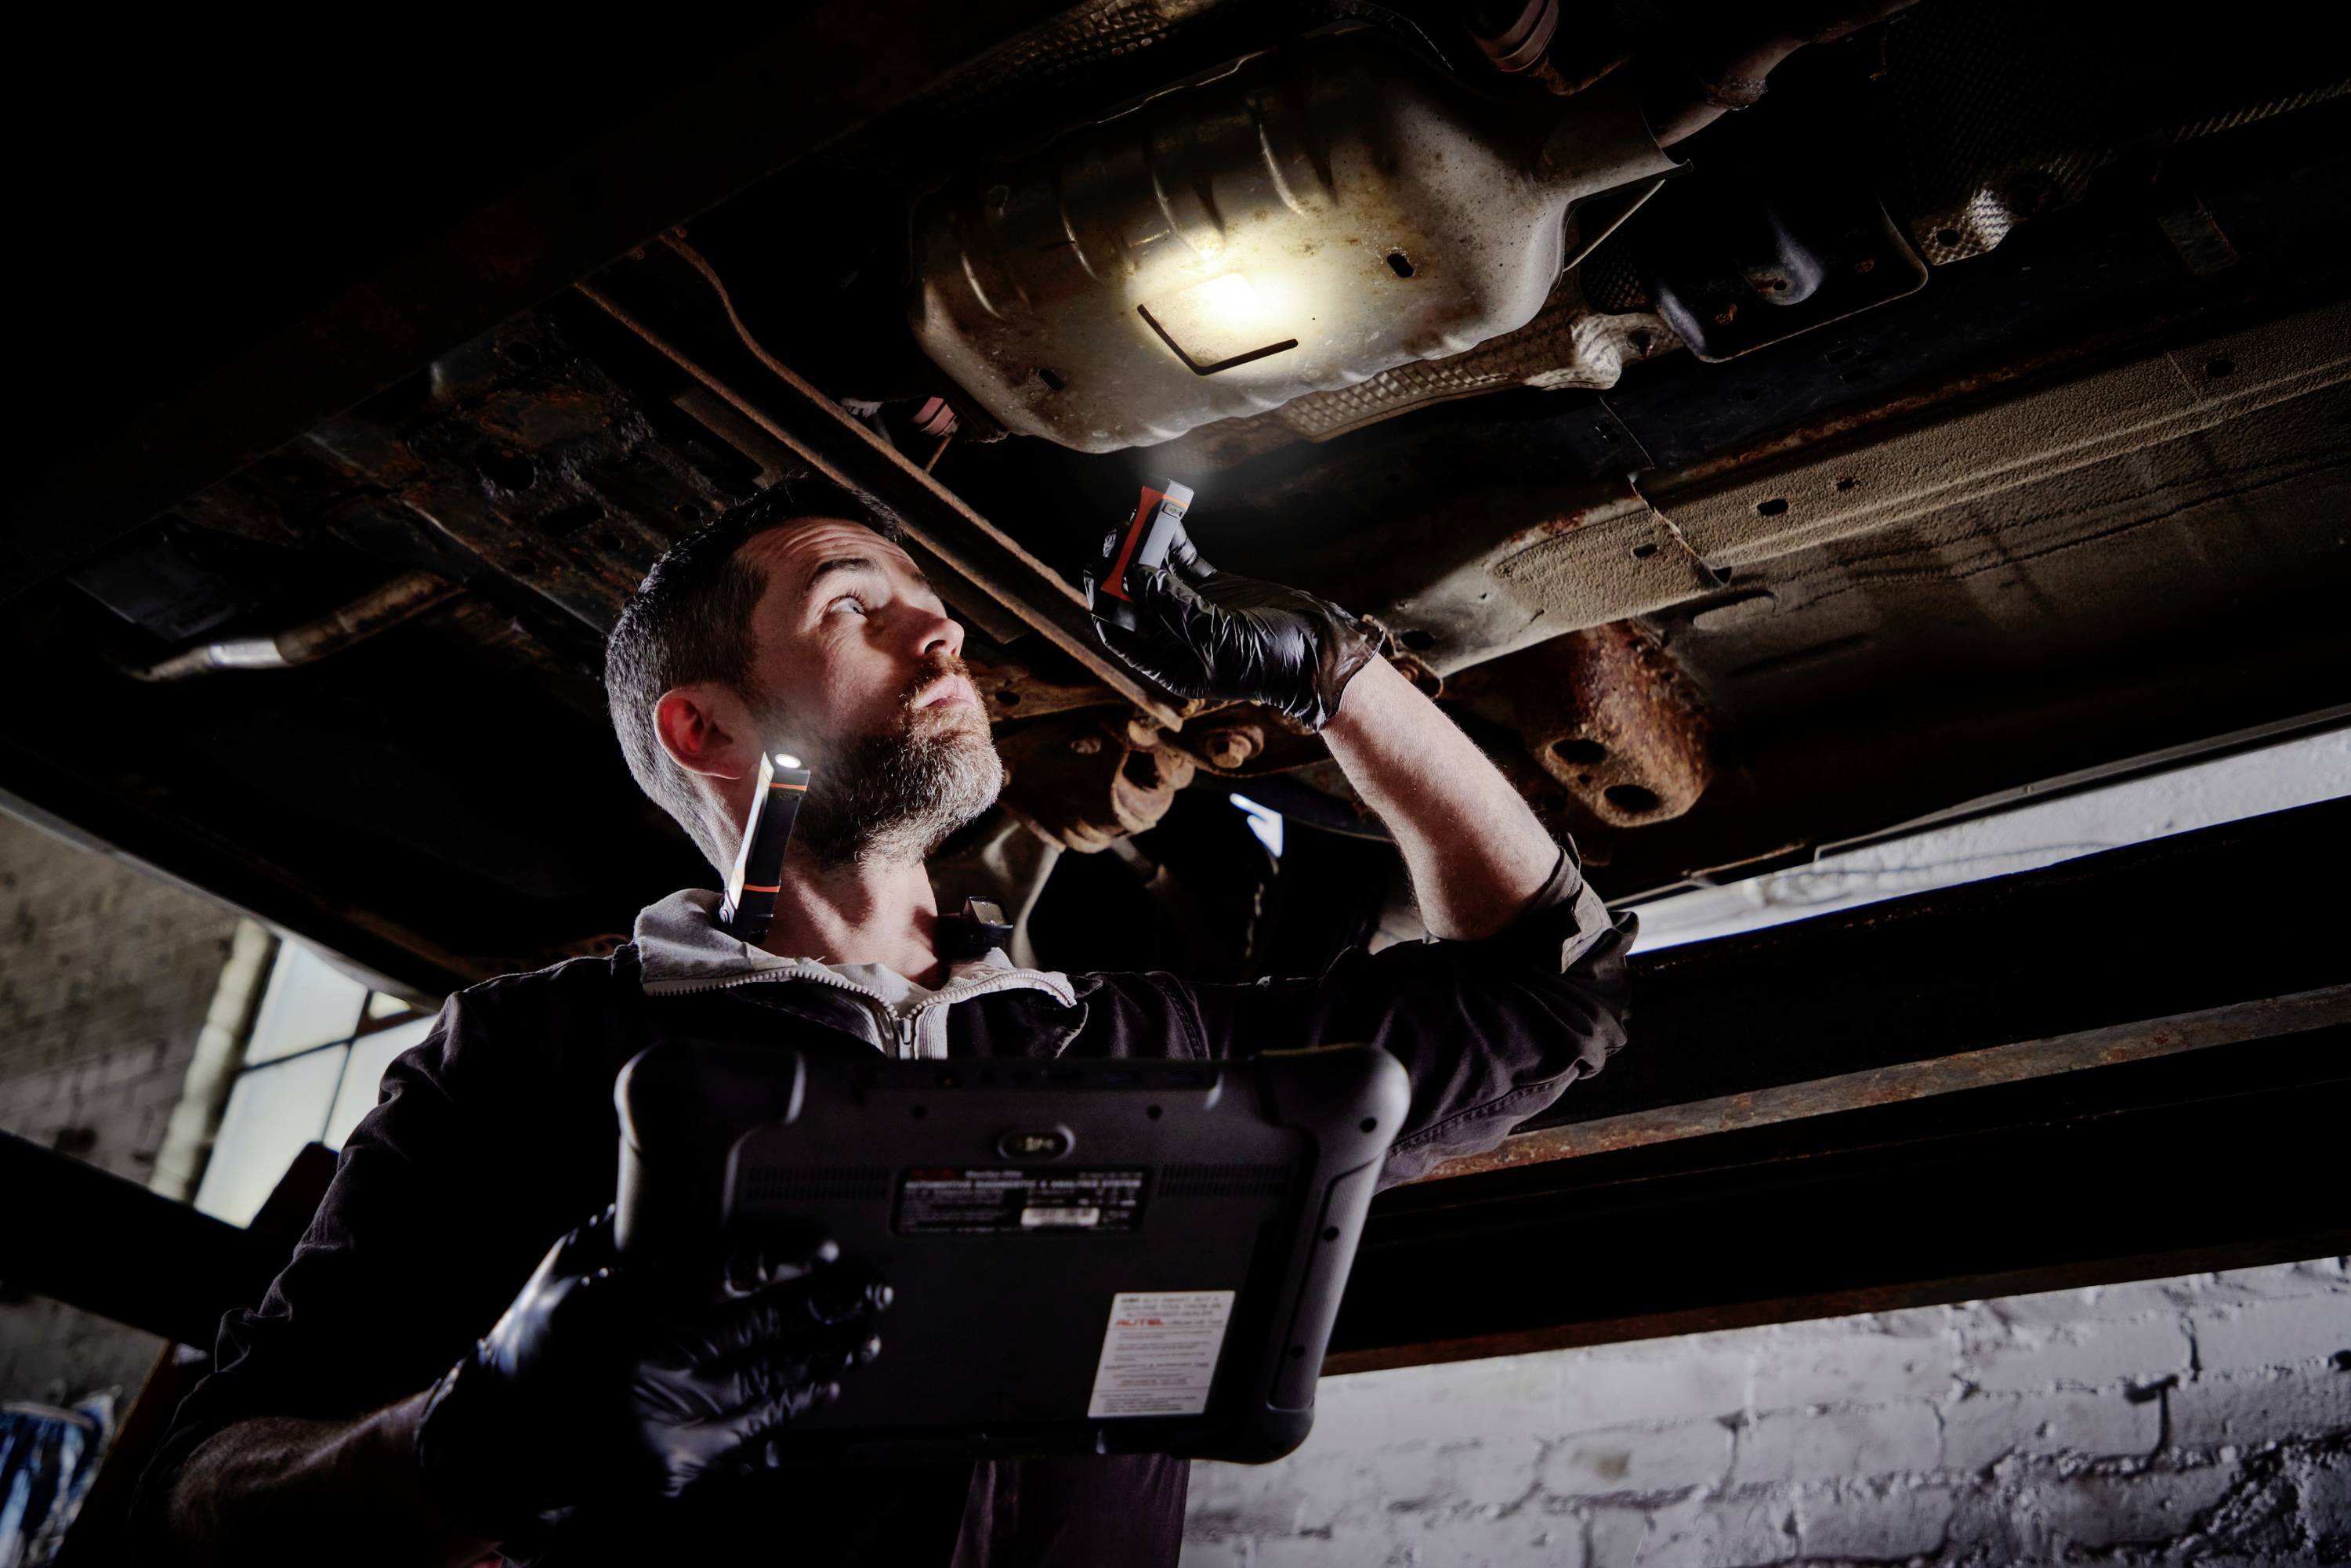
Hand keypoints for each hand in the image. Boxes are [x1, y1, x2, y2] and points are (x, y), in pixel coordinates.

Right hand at [413, 1208, 887, 1536]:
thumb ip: (623, 1228)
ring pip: (769, 1388)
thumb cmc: (535, 1338)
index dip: (784, 1262)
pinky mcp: (674, 1471)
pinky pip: (753, 1437)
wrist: (496, 1441)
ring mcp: (665, 1430)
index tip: (826, 1250)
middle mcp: (651, 1372)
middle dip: (827, 1310)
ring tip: (865, 1336)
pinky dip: (793, 1408)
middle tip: (873, 1291)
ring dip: (825, 1359)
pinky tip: (824, 1386)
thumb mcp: (568, 1268)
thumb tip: (676, 1177)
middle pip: (763, 1334)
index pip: (725, 1277)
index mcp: (626, 1311)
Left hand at [1088, 525, 1384, 730]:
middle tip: (1116, 534)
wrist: (1319, 651)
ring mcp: (1192, 609)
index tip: (1099, 568)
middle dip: (1119, 566)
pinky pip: (1183, 561)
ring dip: (1143, 546)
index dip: (1103, 600)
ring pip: (1155, 573)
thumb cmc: (1270, 660)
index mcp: (1167, 662)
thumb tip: (1135, 576)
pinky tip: (1164, 516)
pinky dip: (1172, 539)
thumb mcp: (1218, 639)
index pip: (1117, 630)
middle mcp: (1173, 636)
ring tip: (1137, 516)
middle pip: (1131, 597)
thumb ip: (1175, 608)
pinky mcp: (1213, 588)